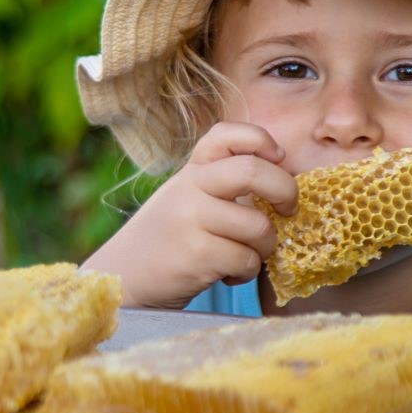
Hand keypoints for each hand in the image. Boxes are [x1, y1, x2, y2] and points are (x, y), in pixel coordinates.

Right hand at [82, 122, 298, 308]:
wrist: (122, 279)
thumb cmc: (166, 241)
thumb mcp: (185, 199)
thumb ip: (222, 185)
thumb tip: (284, 186)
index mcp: (191, 170)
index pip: (226, 133)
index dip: (261, 139)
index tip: (278, 159)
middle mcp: (189, 187)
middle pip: (254, 172)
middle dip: (286, 191)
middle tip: (288, 209)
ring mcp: (191, 219)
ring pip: (259, 226)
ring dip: (265, 247)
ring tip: (245, 255)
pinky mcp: (197, 254)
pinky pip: (247, 259)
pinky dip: (246, 272)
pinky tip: (227, 274)